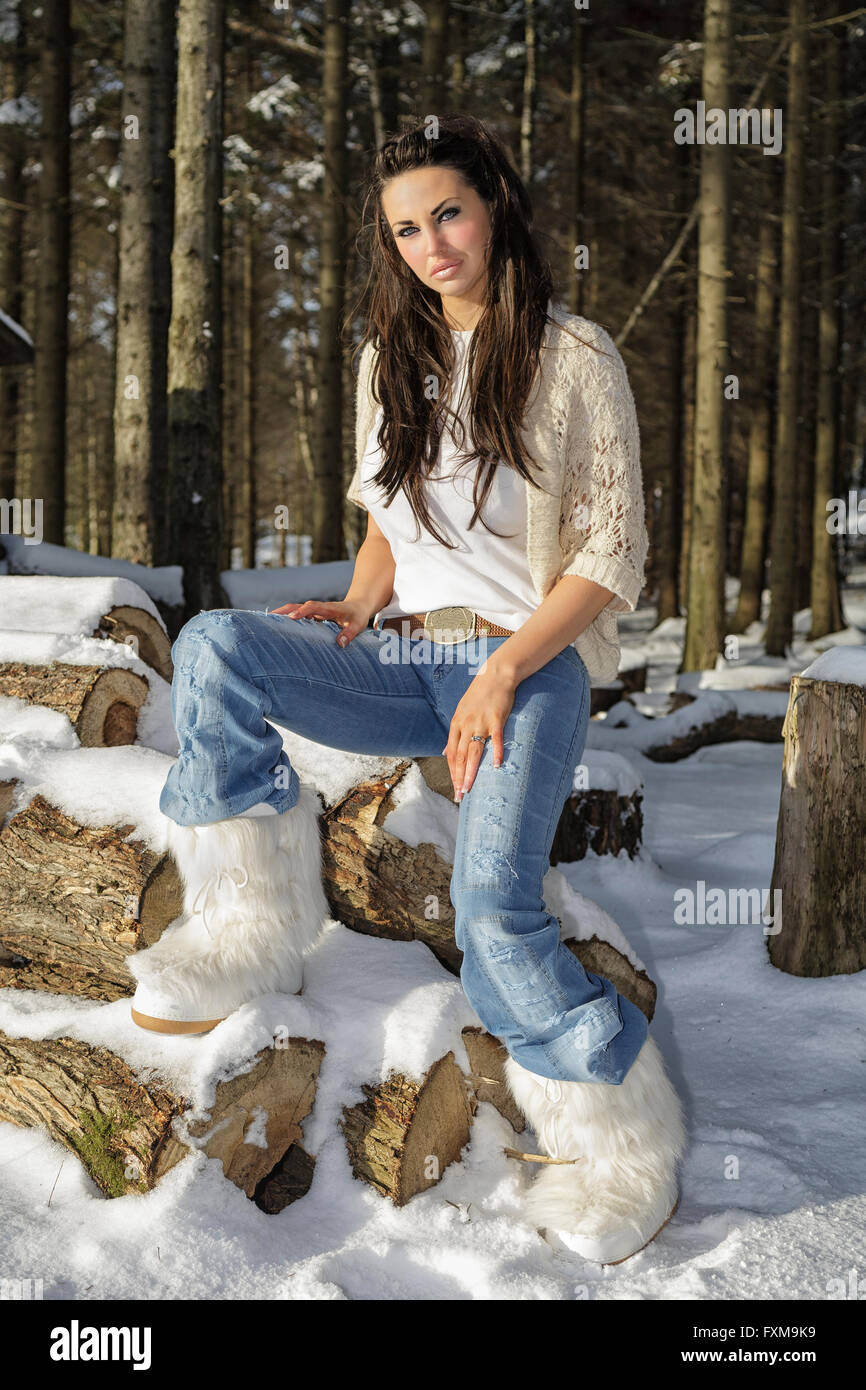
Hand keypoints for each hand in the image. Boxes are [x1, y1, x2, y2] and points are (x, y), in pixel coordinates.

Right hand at [268, 597, 370, 646]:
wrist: (358, 606)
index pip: (313, 608)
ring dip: (282, 614)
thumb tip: (340, 644)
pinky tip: (277, 626)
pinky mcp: (313, 616)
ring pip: (295, 610)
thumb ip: (349, 634)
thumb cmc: (357, 616)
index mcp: (329, 608)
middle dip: (284, 611)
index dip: (302, 611)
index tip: (292, 617)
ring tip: (267, 621)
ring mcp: (314, 611)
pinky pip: (298, 616)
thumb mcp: (357, 624)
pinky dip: (287, 618)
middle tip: (269, 617)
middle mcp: (319, 608)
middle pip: (298, 606)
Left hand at [443, 665, 516, 800]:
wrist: (496, 675)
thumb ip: (454, 734)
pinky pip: (495, 739)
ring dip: (470, 772)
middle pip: (460, 756)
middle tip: (459, 795)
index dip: (452, 772)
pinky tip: (496, 766)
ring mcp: (481, 722)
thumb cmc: (480, 694)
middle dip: (458, 778)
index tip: (454, 787)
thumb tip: (444, 752)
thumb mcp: (461, 712)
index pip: (451, 753)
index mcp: (456, 724)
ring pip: (473, 752)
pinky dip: (496, 753)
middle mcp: (466, 725)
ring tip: (469, 788)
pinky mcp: (496, 719)